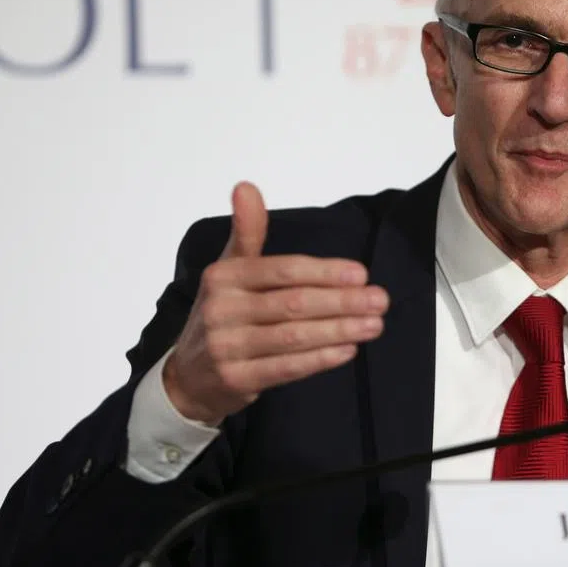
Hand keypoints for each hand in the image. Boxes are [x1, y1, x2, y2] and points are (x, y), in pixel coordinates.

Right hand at [163, 182, 387, 425]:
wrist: (188, 376)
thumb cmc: (223, 315)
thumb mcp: (229, 270)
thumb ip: (247, 231)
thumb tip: (246, 186)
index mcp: (224, 276)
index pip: (284, 270)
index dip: (325, 272)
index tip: (361, 274)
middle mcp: (222, 309)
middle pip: (293, 304)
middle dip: (342, 302)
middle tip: (380, 300)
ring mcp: (227, 347)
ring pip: (293, 336)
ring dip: (339, 330)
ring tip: (373, 325)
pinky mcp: (235, 380)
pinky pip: (286, 368)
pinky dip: (320, 359)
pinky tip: (348, 350)